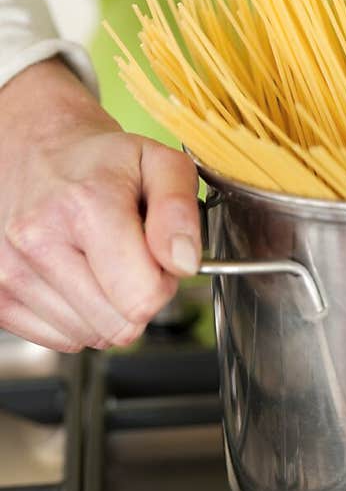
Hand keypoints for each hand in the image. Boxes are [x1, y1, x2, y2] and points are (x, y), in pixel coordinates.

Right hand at [0, 58, 200, 350]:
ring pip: (90, 337)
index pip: (143, 298)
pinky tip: (73, 275)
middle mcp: (37, 240)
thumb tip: (183, 262)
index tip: (154, 255)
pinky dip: (76, 316)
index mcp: (84, 205)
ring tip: (97, 261)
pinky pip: (61, 340)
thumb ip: (180, 212)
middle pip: (119, 326)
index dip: (163, 283)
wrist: (33, 149)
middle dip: (137, 298)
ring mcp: (9, 271)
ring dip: (106, 309)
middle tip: (129, 257)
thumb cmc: (99, 161)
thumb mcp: (159, 163)